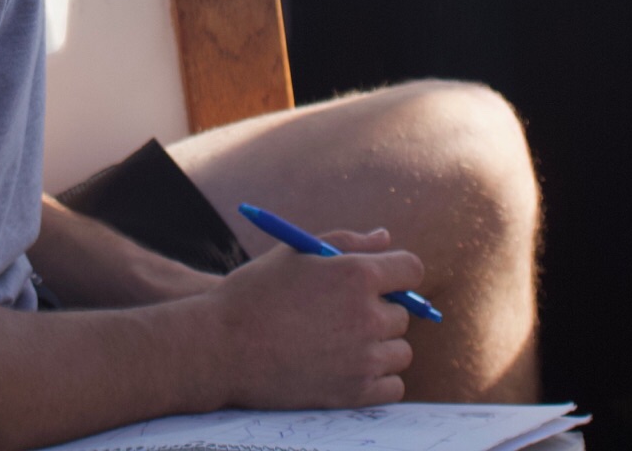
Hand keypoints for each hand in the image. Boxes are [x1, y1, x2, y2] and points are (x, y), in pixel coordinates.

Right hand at [201, 228, 421, 409]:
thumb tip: (385, 238)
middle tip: (343, 315)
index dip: (399, 273)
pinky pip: (392, 386)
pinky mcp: (354, 394)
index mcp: (356, 275)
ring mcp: (363, 359)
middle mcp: (367, 316)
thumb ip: (348, 242)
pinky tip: (350, 369)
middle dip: (379, 310)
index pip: (411, 270)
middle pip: (403, 313)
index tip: (385, 282)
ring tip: (341, 344)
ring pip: (400, 352)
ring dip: (380, 347)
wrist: (220, 346)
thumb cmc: (255, 293)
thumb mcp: (297, 252)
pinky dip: (378, 379)